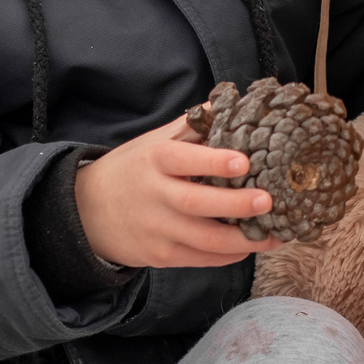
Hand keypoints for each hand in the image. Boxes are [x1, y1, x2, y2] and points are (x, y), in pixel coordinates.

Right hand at [75, 114, 278, 269]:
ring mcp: (157, 230)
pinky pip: (201, 259)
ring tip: (276, 234)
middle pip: (197, 204)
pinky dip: (229, 255)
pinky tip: (251, 246)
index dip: (213, 162)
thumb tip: (225, 103)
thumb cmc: (131, 171)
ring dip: (244, 240)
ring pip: (205, 240)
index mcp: (153, 161)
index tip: (243, 162)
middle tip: (268, 200)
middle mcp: (154, 196)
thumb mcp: (151, 143)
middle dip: (236, 205)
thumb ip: (189, 127)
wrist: (87, 213)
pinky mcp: (161, 257)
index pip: (183, 160)